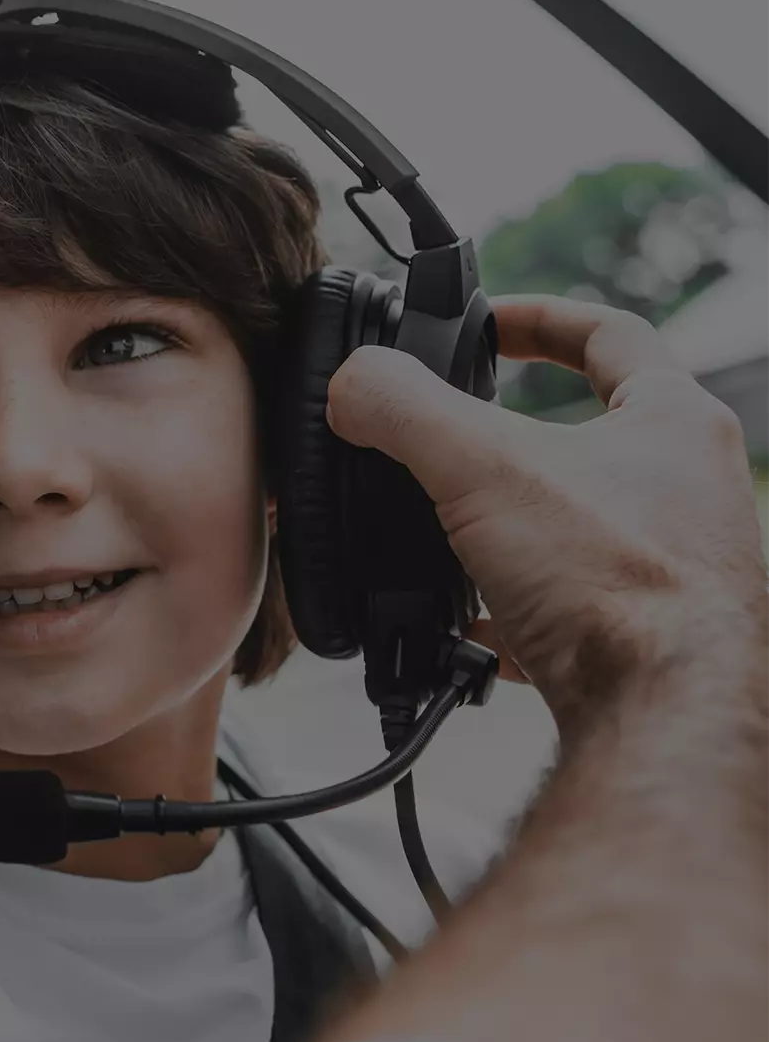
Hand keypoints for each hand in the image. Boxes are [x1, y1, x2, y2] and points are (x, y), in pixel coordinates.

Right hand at [326, 295, 766, 729]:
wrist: (666, 723)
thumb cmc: (616, 588)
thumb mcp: (479, 467)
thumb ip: (401, 407)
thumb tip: (350, 385)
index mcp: (674, 423)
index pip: (609, 333)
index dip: (535, 318)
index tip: (484, 324)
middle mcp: (690, 491)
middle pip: (593, 432)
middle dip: (512, 436)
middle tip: (453, 434)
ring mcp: (676, 569)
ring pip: (578, 524)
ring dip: (509, 525)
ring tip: (449, 534)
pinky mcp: (649, 638)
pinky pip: (570, 609)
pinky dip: (514, 612)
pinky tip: (471, 630)